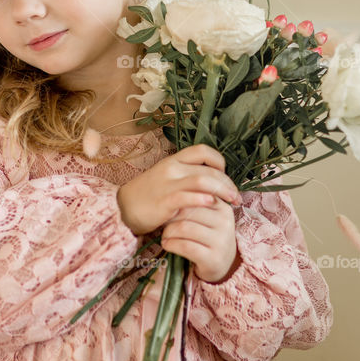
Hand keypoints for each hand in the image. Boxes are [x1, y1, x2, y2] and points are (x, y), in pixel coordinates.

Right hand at [117, 144, 242, 235]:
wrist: (123, 209)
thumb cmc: (148, 195)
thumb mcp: (167, 178)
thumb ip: (186, 176)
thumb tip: (212, 181)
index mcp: (174, 160)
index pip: (203, 151)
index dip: (219, 161)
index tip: (225, 176)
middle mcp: (172, 168)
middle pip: (209, 169)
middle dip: (227, 183)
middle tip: (236, 197)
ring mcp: (168, 184)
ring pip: (202, 180)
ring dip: (222, 191)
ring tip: (232, 202)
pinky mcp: (164, 201)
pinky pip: (186, 197)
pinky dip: (202, 199)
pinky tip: (212, 204)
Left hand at [160, 199, 239, 282]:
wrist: (221, 263)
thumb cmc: (208, 235)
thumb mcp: (208, 216)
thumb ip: (196, 202)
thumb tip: (172, 192)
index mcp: (223, 208)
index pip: (195, 196)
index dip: (178, 201)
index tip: (169, 208)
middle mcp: (225, 223)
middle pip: (187, 211)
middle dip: (171, 217)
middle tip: (163, 223)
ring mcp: (221, 241)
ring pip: (184, 228)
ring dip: (168, 232)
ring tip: (165, 235)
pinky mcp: (213, 258)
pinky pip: (185, 246)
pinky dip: (171, 244)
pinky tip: (167, 244)